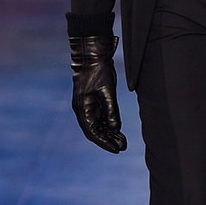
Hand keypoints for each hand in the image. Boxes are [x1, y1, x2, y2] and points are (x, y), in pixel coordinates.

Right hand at [69, 34, 127, 152]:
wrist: (92, 55)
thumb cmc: (98, 71)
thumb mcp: (107, 91)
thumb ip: (111, 111)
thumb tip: (116, 129)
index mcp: (82, 108)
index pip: (92, 132)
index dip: (104, 142)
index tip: (117, 149)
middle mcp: (83, 110)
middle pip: (94, 131)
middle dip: (108, 140)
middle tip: (122, 147)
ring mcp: (87, 106)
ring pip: (97, 126)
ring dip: (109, 134)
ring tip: (122, 141)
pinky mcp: (93, 101)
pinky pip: (100, 118)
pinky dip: (108, 125)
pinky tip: (118, 130)